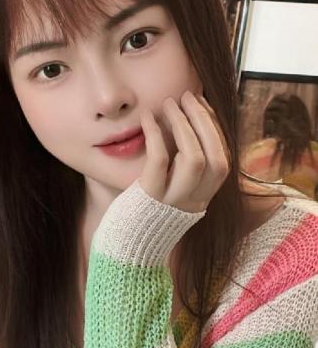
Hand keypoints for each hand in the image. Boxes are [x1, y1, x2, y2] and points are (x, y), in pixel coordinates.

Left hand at [138, 90, 229, 212]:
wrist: (124, 251)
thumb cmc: (144, 217)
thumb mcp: (172, 196)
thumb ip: (183, 171)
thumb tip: (186, 127)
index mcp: (203, 199)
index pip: (223, 159)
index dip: (214, 128)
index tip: (202, 105)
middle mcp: (194, 202)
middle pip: (216, 158)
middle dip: (204, 121)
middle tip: (187, 96)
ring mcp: (173, 201)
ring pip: (193, 159)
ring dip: (183, 125)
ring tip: (170, 103)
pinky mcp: (149, 198)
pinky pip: (159, 160)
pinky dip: (155, 134)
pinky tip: (148, 118)